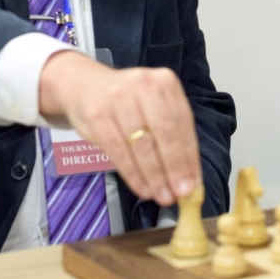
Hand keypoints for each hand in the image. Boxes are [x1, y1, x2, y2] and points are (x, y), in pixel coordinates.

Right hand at [38, 50, 200, 206]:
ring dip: (155, 175)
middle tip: (181, 194)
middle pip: (164, 133)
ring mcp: (119, 98)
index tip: (195, 184)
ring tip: (163, 196)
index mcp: (165, 82)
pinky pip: (119, 150)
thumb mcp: (154, 107)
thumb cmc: (128, 103)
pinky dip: (133, 174)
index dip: (190, 157)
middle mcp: (143, 85)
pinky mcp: (98, 115)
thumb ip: (173, 136)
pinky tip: (143, 189)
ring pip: (142, 144)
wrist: (84, 87)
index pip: (182, 124)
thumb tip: (190, 178)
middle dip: (174, 167)